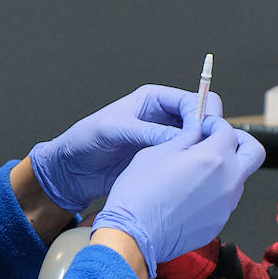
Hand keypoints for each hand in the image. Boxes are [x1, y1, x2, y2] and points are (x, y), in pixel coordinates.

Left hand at [29, 84, 223, 212]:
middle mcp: (162, 117)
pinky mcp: (162, 160)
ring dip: (200, 152)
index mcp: (153, 100)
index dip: (201, 116)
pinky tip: (190, 178)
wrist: (71, 170)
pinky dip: (190, 167)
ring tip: (200, 168)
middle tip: (206, 152)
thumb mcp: (113, 130)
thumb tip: (180, 137)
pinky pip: (184, 161)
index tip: (202, 136)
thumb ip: (146, 131)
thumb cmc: (85, 141)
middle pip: (200, 121)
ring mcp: (164, 140)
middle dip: (206, 134)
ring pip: (196, 142)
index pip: (191, 100)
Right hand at [92, 112, 265, 276]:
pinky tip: (189, 194)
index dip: (214, 124)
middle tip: (220, 141)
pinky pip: (224, 201)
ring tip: (197, 170)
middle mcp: (228, 180)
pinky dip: (214, 192)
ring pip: (239, 178)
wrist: (134, 235)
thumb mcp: (158, 152)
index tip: (203, 126)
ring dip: (226, 168)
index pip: (229, 130)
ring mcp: (226, 205)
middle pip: (254, 152)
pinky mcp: (218, 223)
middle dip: (241, 141)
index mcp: (214, 157)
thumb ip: (186, 138)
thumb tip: (197, 131)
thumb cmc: (140, 194)